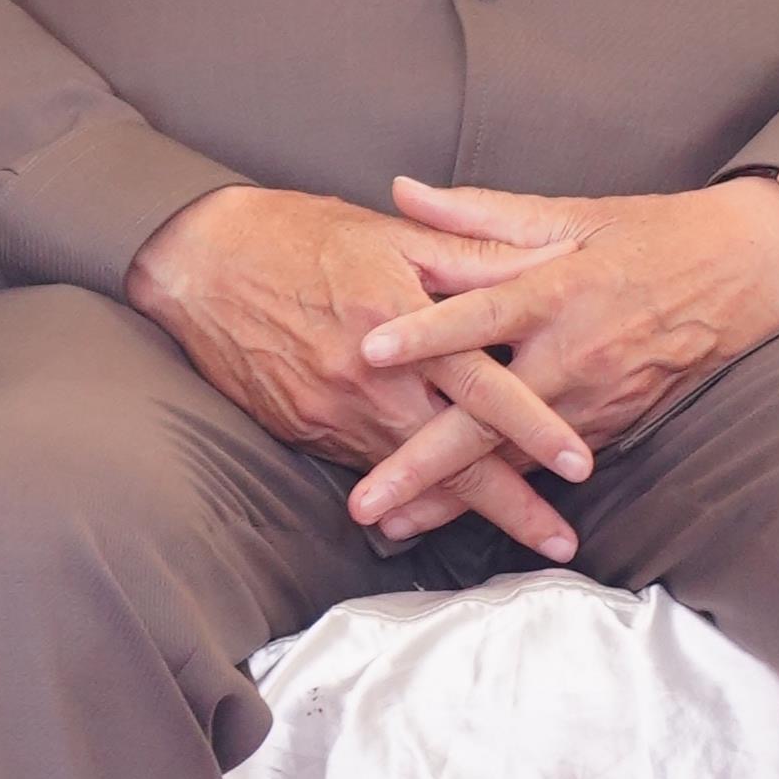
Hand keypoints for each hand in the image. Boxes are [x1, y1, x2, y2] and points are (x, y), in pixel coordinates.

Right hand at [124, 182, 592, 559]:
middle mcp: (369, 378)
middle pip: (453, 454)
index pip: (483, 385)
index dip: (534, 428)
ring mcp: (333, 411)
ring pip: (412, 473)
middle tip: (563, 544)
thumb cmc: (300, 235)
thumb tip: (548, 262)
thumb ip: (471, 254)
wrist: (197, 260)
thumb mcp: (391, 234)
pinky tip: (435, 517)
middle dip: (511, 504)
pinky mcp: (305, 430)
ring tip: (518, 537)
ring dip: (462, 509)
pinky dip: (406, 494)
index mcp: (402, 320)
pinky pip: (367, 467)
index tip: (580, 465)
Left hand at [345, 174, 778, 542]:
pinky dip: (505, 496)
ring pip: (513, 458)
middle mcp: (573, 354)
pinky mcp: (612, 427)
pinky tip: (459, 519)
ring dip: (454, 496)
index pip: (480, 315)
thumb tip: (400, 191)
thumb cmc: (650, 235)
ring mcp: (596, 400)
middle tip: (364, 501)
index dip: (425, 333)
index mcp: (556, 290)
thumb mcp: (568, 214)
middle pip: (487, 417)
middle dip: (421, 463)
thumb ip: (479, 214)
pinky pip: (547, 468)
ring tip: (394, 526)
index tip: (370, 352)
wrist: (746, 273)